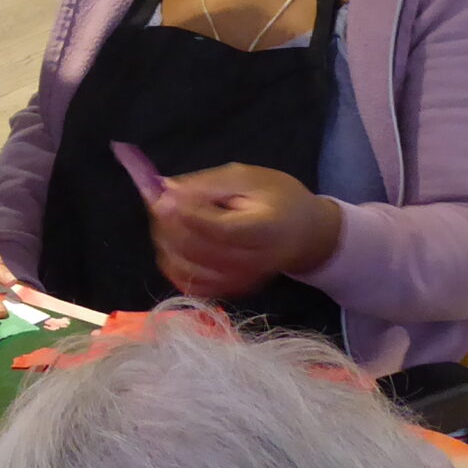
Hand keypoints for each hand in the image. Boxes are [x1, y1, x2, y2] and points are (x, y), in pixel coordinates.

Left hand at [147, 162, 342, 301]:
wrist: (306, 234)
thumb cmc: (278, 198)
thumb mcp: (247, 177)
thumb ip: (207, 184)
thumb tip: (166, 190)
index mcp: (267, 229)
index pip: (221, 230)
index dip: (187, 215)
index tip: (164, 196)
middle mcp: (256, 262)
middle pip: (200, 252)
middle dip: (171, 227)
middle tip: (161, 203)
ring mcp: (244, 281)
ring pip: (190, 271)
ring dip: (168, 245)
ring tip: (168, 221)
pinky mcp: (233, 291)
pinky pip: (194, 286)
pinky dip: (175, 266)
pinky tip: (173, 246)